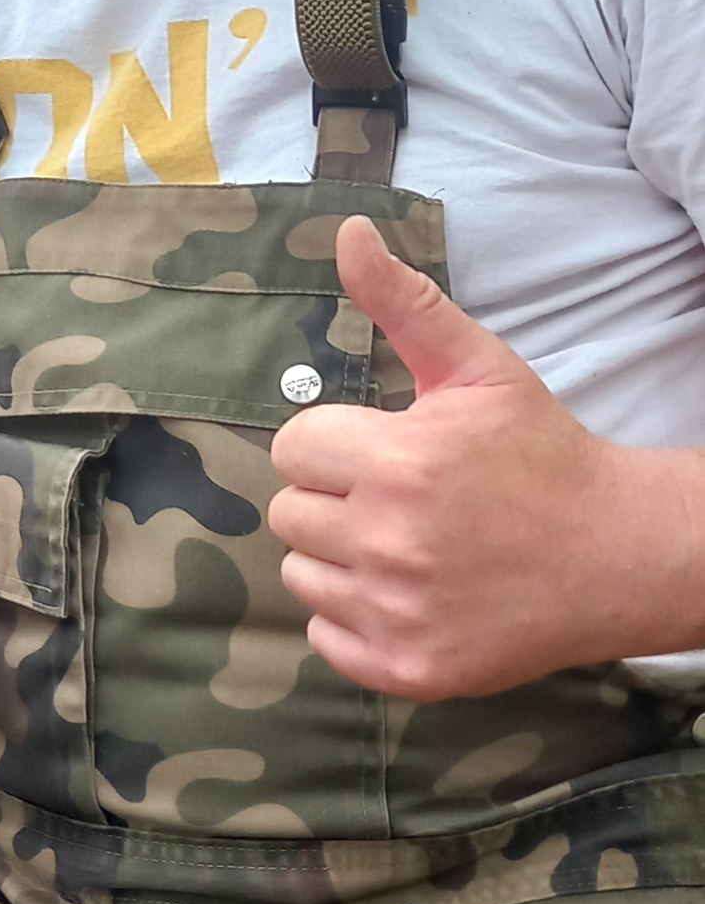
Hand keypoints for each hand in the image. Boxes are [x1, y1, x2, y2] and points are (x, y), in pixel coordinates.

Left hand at [266, 215, 702, 700]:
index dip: (337, 444)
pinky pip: (326, 637)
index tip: (387, 450)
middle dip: (336, 499)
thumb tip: (348, 234)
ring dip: (340, 559)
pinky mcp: (408, 669)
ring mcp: (398, 613)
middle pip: (290, 512)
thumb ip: (404, 304)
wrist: (614, 555)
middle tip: (402, 499)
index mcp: (398, 462)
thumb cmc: (541, 454)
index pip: (292, 448)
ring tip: (409, 545)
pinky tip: (411, 593)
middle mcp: (390, 543)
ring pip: (302, 574)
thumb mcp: (479, 369)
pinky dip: (357, 619)